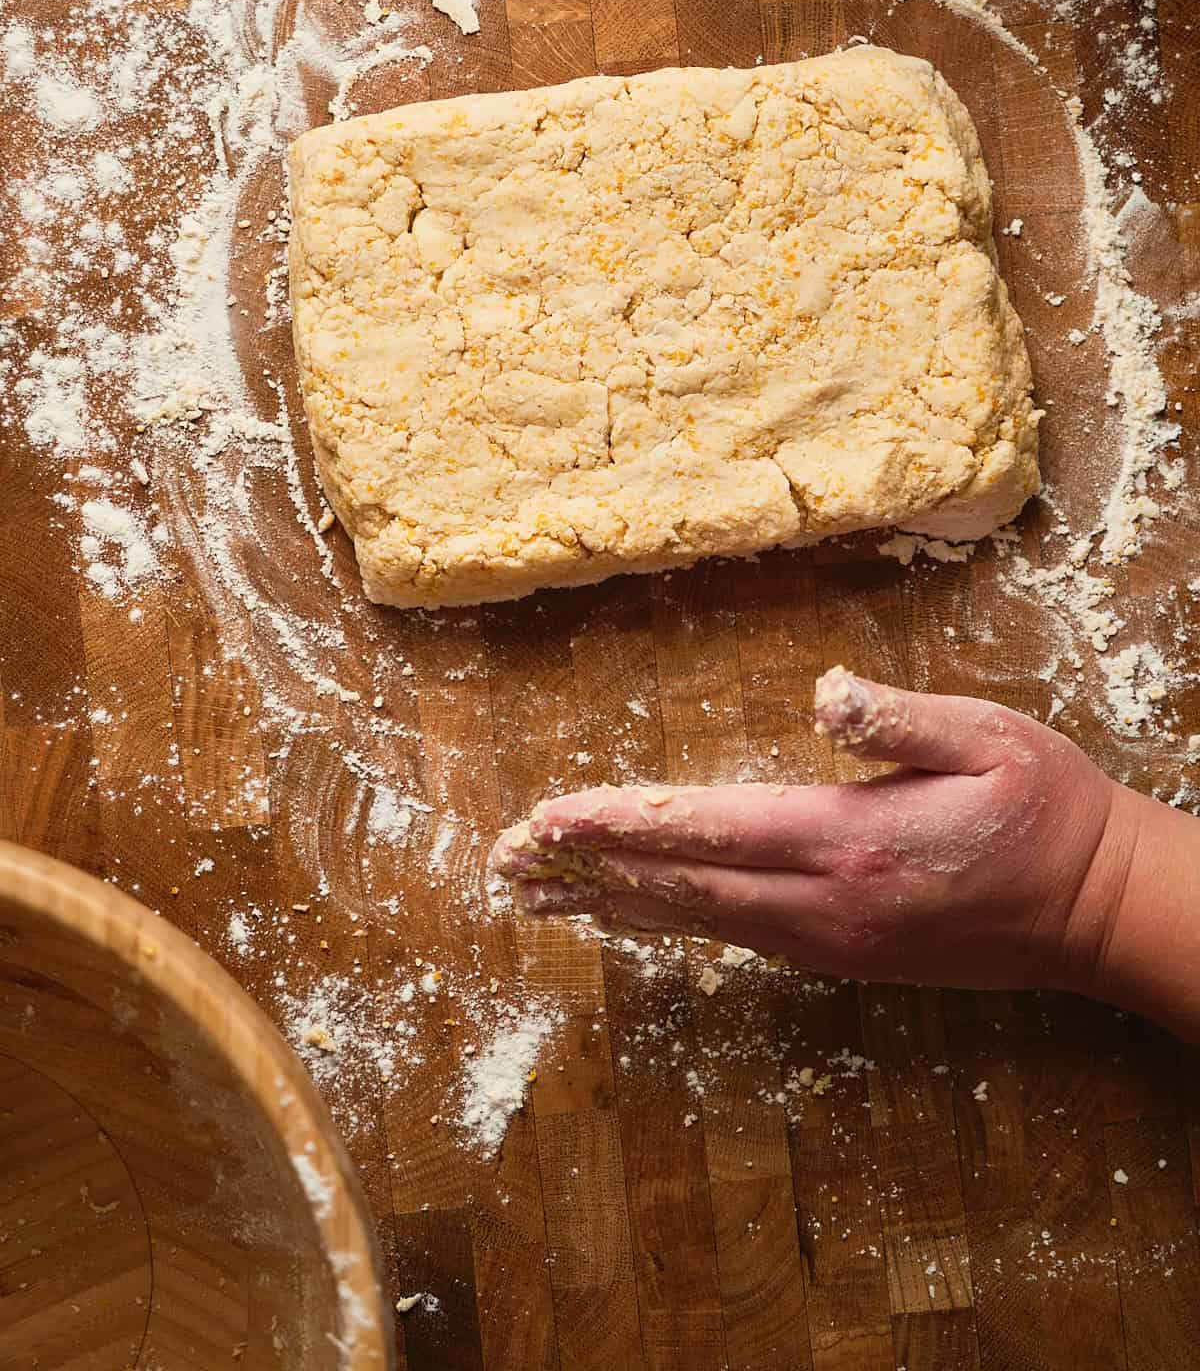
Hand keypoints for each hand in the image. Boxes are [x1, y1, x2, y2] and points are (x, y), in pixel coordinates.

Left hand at [492, 666, 1134, 995]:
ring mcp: (829, 940)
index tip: (549, 819)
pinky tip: (627, 911)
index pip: (710, 830)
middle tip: (502, 861)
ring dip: (610, 900)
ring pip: (695, 919)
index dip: (624, 823)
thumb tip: (824, 691)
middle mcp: (825, 906)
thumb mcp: (991, 740)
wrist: (1094, 910)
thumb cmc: (1042, 807)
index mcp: (852, 843)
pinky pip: (728, 932)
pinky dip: (663, 918)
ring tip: (534, 893)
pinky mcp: (838, 953)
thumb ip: (902, 718)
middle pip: (681, 886)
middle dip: (587, 869)